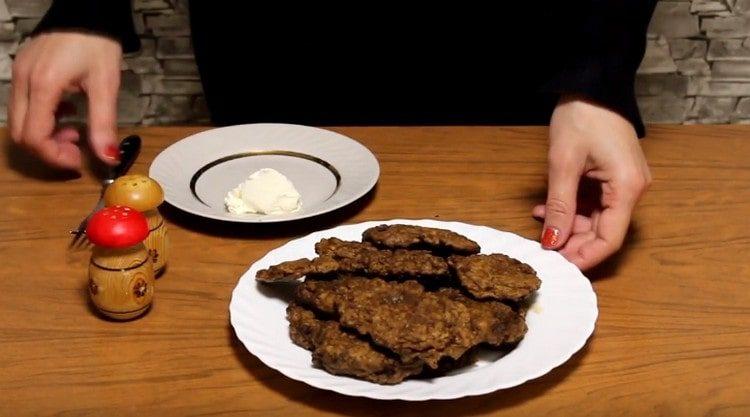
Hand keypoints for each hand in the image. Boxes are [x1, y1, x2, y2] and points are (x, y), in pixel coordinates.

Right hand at [8, 32, 122, 169]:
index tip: (78, 160)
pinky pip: (24, 105)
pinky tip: (67, 112)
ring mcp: (19, 74)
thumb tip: (108, 157)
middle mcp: (24, 81)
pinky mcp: (23, 70)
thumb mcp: (106, 85)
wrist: (87, 11)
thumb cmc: (97, 43)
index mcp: (43, 85)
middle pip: (21, 133)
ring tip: (74, 129)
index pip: (35, 137)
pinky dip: (43, 118)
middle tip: (77, 148)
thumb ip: (104, 124)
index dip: (55, 156)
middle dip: (49, 148)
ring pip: (20, 121)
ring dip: (46, 134)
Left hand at [534, 95, 650, 269]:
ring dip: (567, 223)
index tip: (559, 266)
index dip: (584, 257)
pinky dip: (570, 207)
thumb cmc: (582, 117)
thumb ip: (560, 206)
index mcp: (627, 188)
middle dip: (572, 241)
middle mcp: (632, 189)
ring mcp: (624, 183)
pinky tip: (547, 206)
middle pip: (603, 231)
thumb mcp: (564, 164)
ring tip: (540, 218)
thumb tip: (553, 241)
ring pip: (595, 218)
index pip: (610, 239)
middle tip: (543, 246)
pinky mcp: (613, 176)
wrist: (592, 84)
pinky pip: (593, 203)